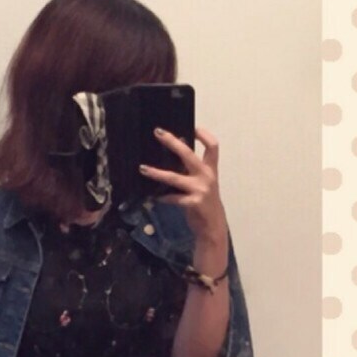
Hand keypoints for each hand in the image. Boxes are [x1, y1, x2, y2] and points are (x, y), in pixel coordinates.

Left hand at [139, 126, 227, 246]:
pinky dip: (163, 198)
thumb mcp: (203, 184)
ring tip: (143, 169)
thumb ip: (193, 170)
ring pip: (174, 177)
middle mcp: (207, 177)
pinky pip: (173, 198)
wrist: (213, 228)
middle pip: (189, 154)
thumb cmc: (205, 203)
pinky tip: (154, 198)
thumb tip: (177, 150)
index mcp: (211, 170)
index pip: (213, 147)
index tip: (193, 128)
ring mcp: (200, 190)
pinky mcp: (193, 203)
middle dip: (172, 142)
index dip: (204, 135)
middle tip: (157, 132)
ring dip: (157, 173)